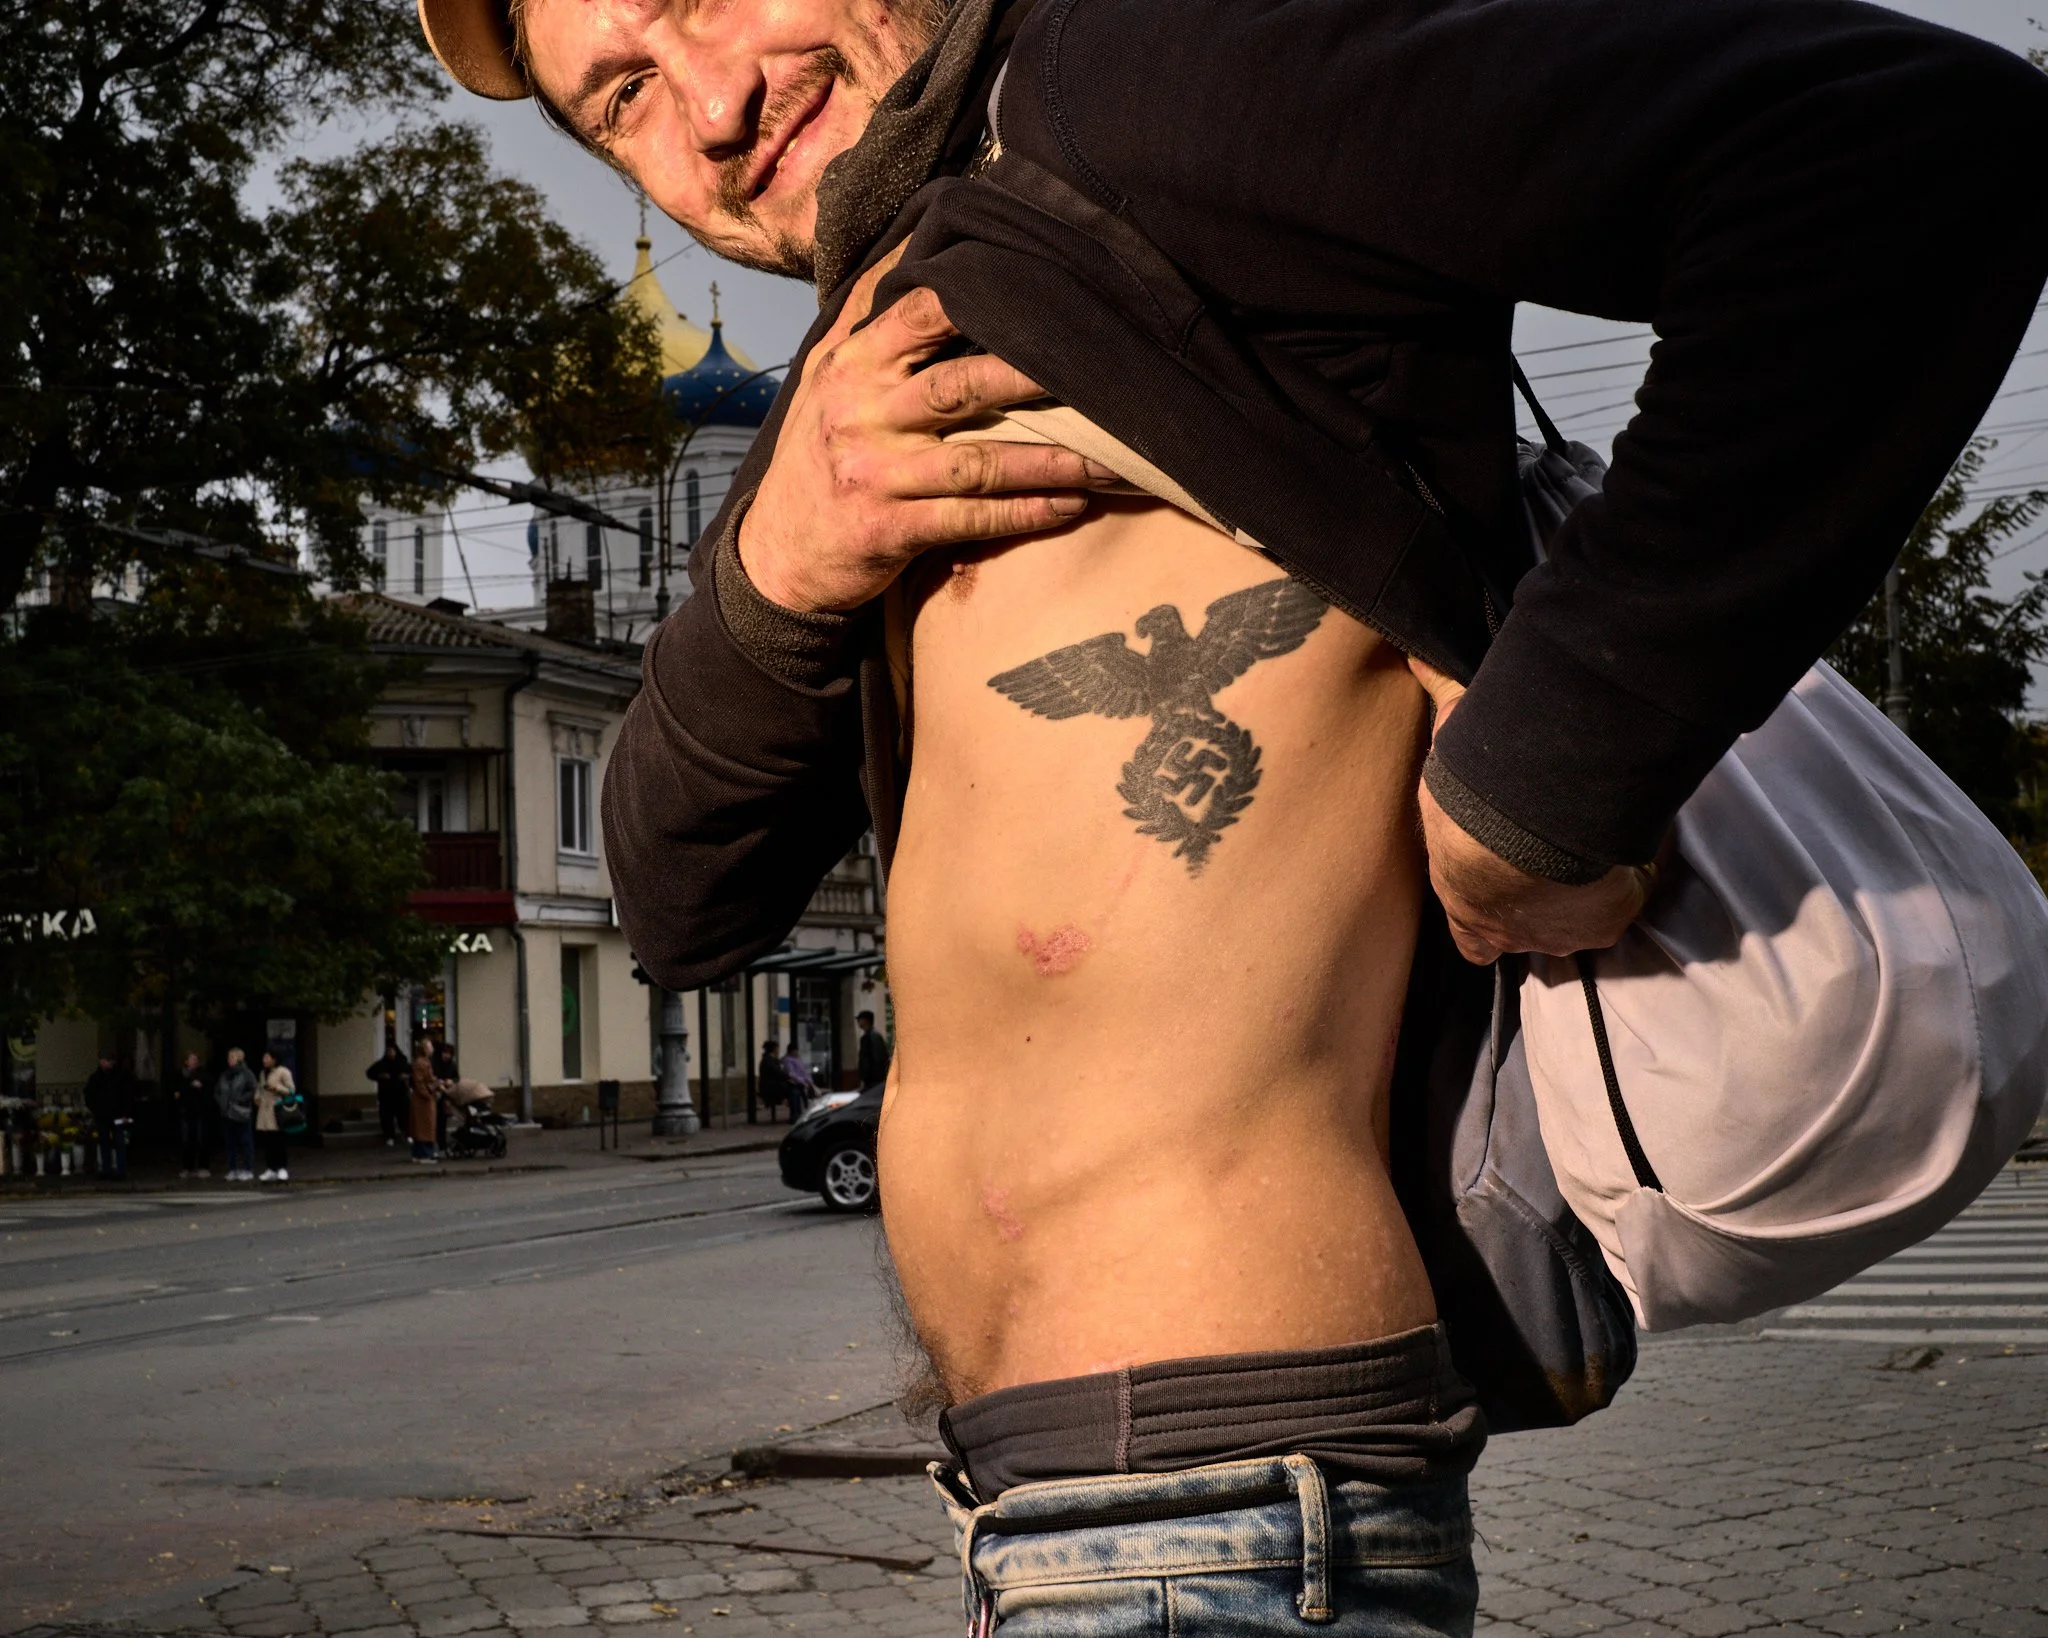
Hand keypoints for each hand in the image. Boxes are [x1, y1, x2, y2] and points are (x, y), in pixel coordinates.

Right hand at [739, 247, 1121, 612]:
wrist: (777, 553)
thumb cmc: (815, 455)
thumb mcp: (823, 377)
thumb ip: (865, 317)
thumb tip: (912, 242)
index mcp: (852, 366)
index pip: (920, 313)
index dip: (981, 297)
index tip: (1045, 286)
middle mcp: (863, 414)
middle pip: (961, 386)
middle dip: (1032, 377)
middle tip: (1101, 372)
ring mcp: (878, 475)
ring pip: (978, 462)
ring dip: (1049, 462)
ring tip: (1109, 458)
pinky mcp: (892, 530)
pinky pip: (971, 519)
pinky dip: (1025, 514)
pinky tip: (1071, 505)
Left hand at [1409, 658, 1657, 964]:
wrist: (1527, 830)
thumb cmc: (1472, 802)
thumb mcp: (1447, 751)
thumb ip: (1439, 703)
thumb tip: (1413, 652)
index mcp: (1467, 911)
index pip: (1471, 940)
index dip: (1482, 923)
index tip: (1500, 889)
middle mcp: (1517, 934)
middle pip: (1533, 929)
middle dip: (1543, 899)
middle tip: (1558, 854)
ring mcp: (1566, 934)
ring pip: (1582, 915)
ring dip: (1591, 884)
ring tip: (1599, 836)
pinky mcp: (1612, 919)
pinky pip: (1630, 892)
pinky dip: (1637, 867)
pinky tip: (1636, 832)